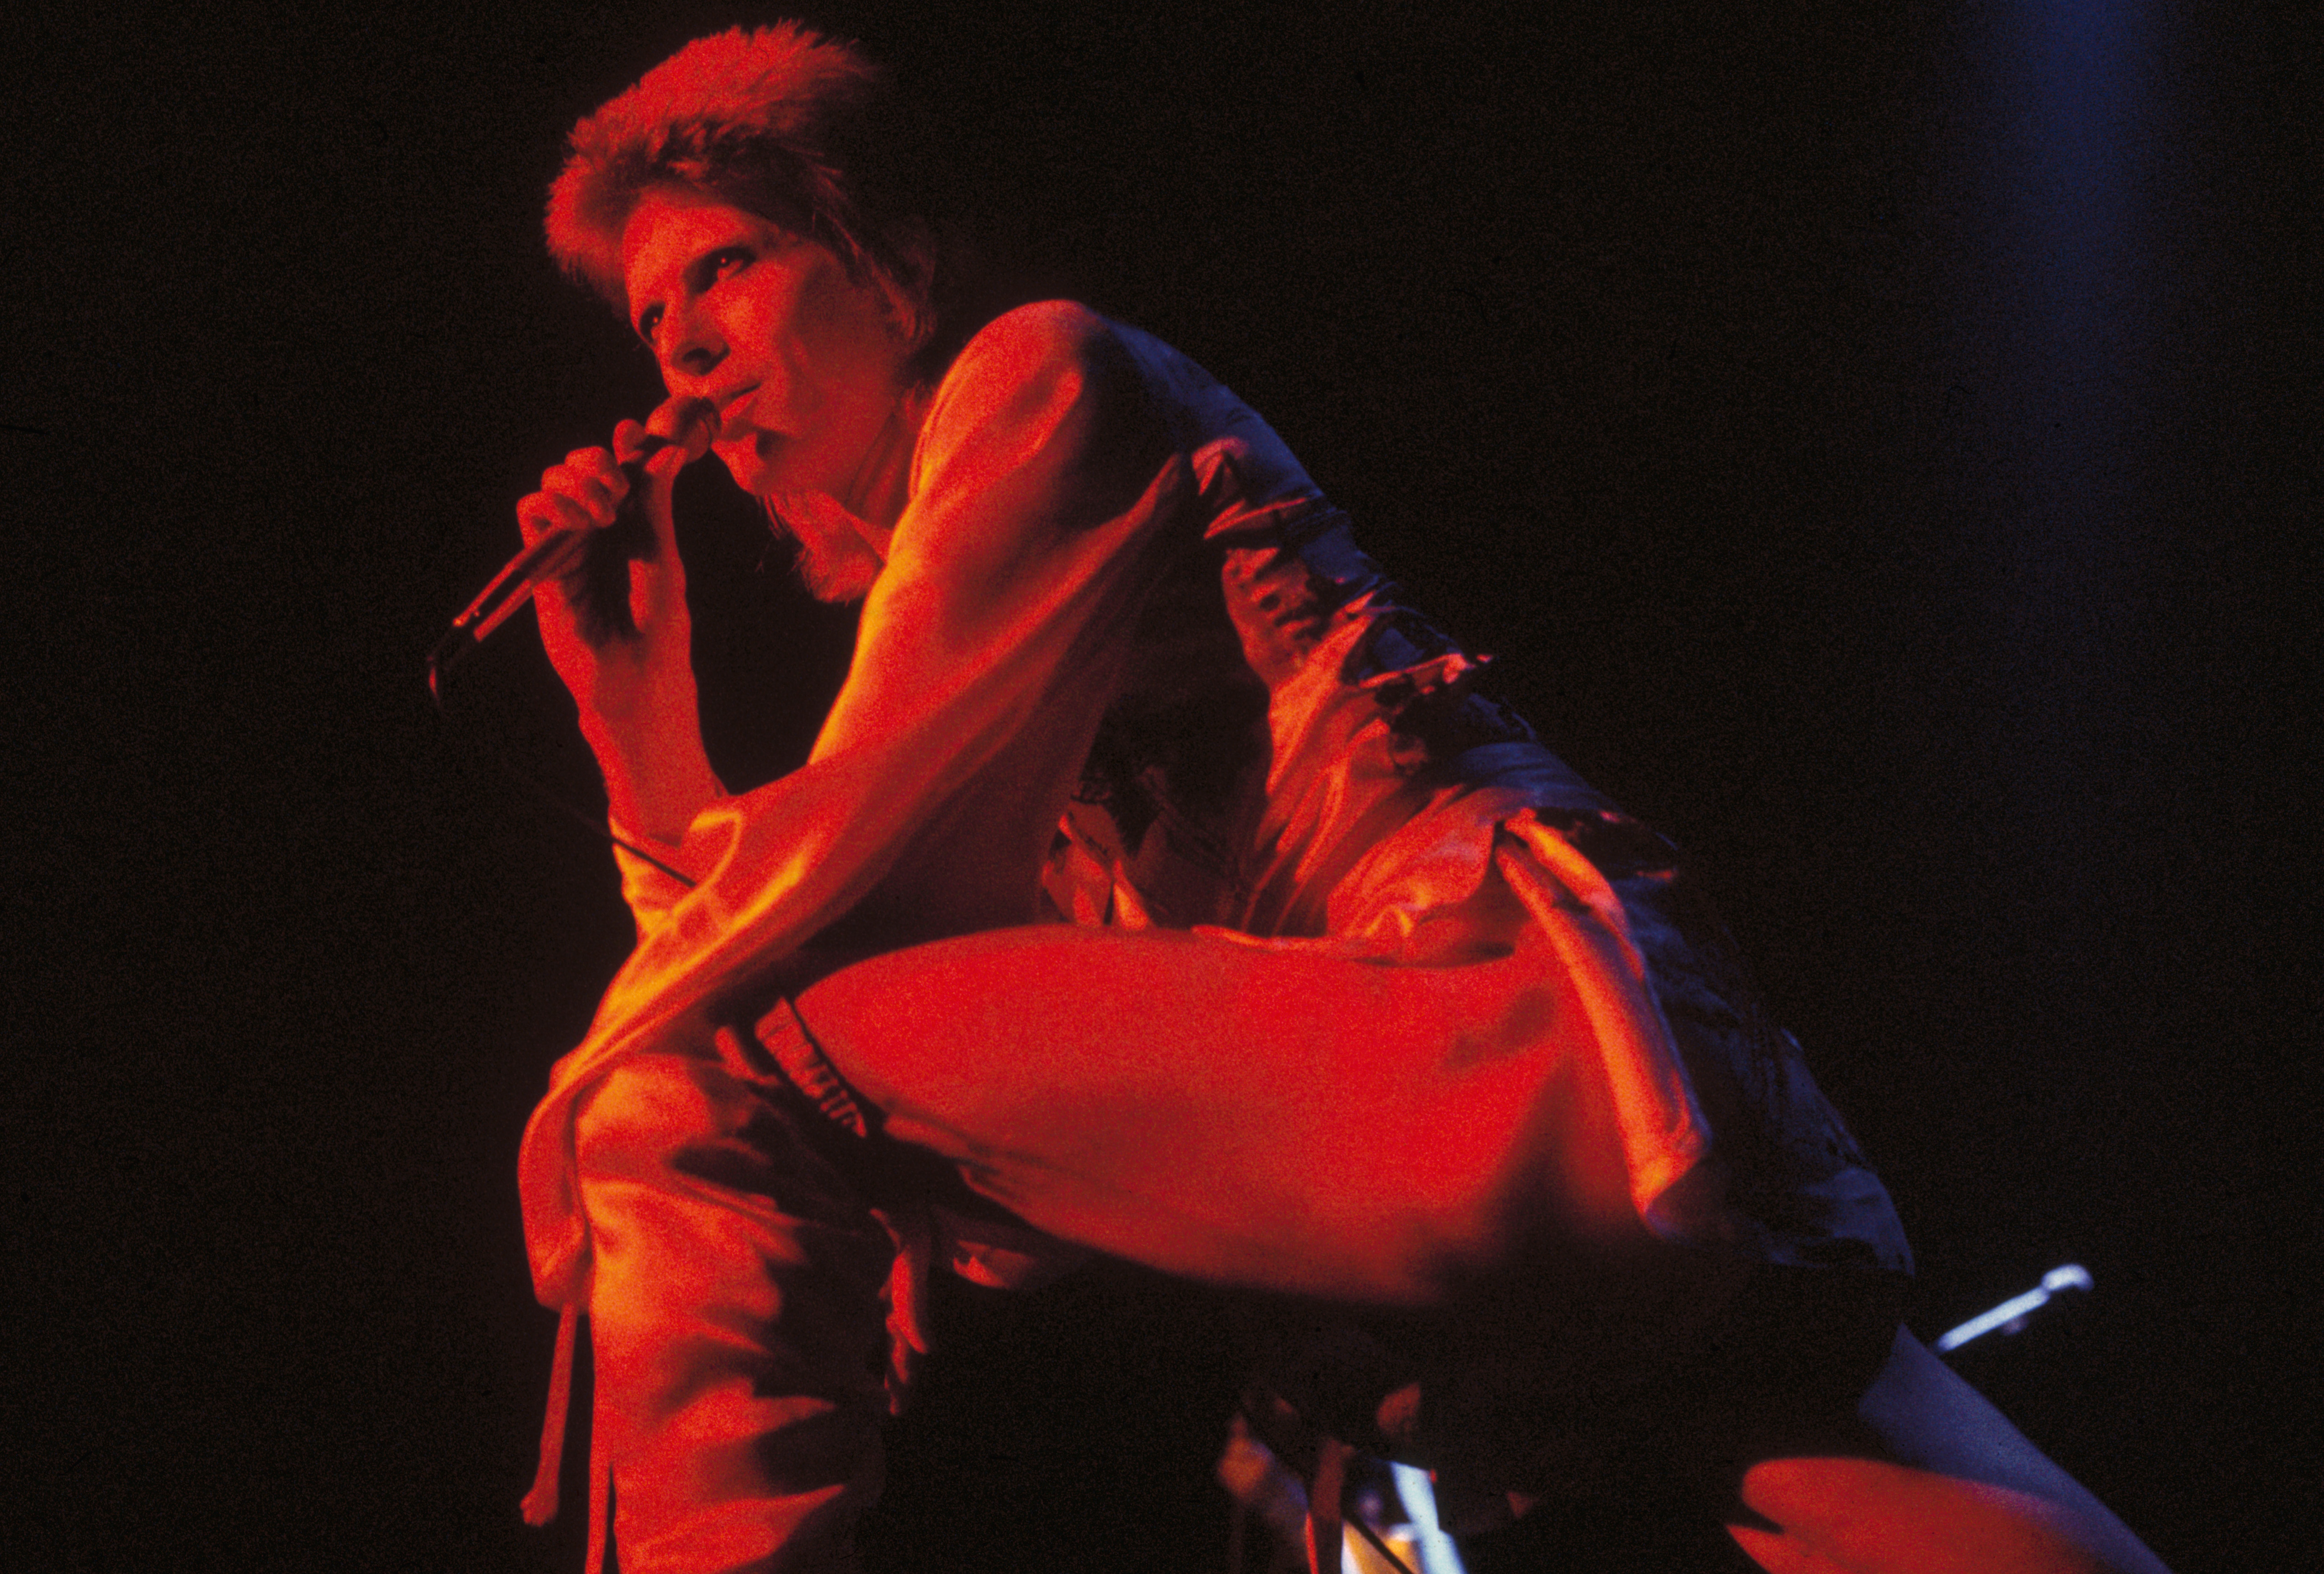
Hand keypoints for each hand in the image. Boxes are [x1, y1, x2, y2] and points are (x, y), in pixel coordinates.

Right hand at [514, 398, 709, 722]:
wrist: (636, 675)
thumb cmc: (661, 626)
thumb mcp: (664, 556)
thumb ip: (656, 502)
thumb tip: (665, 450)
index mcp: (635, 524)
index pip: (621, 468)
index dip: (623, 443)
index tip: (631, 432)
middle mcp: (600, 530)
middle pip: (581, 467)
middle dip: (596, 460)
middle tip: (618, 487)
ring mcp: (570, 544)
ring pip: (552, 483)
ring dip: (573, 480)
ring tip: (601, 512)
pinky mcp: (544, 564)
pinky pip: (531, 514)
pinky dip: (549, 502)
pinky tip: (578, 520)